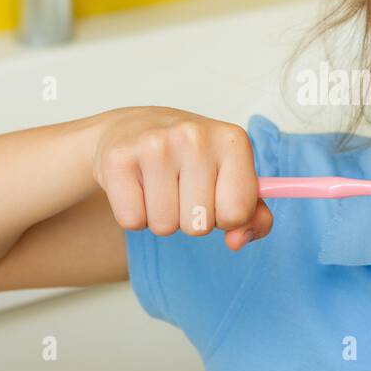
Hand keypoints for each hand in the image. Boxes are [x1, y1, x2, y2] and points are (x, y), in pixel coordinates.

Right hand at [92, 107, 272, 250]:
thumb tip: (237, 241)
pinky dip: (134, 214)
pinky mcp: (118, 159)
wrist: (132, 128)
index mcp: (232, 140)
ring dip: (162, 217)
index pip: (238, 211)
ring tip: (159, 186)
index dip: (225, 216)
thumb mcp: (229, 178)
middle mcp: (195, 136)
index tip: (215, 195)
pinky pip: (132, 221)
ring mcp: (155, 145)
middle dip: (190, 218)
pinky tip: (138, 186)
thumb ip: (252, 215)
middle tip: (181, 188)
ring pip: (164, 226)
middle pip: (199, 225)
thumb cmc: (189, 159)